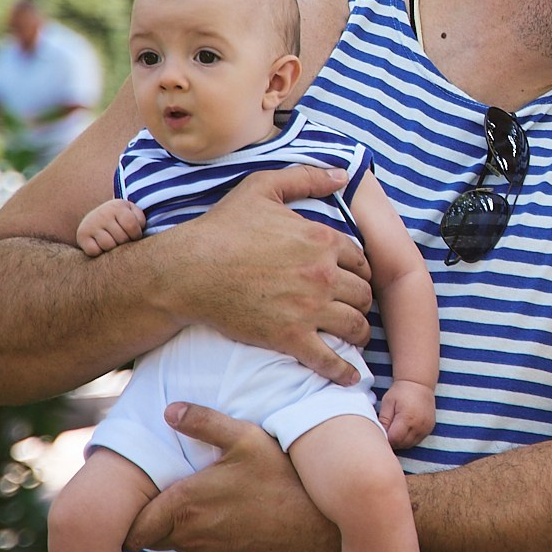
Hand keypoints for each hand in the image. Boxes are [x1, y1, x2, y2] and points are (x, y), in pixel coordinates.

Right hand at [76, 198, 144, 255]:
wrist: (97, 218)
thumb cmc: (121, 219)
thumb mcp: (133, 214)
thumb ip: (140, 220)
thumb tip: (138, 232)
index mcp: (117, 206)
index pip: (131, 226)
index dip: (136, 235)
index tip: (134, 236)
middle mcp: (102, 213)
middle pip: (121, 238)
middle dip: (125, 243)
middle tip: (122, 240)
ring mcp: (90, 224)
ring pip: (108, 245)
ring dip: (113, 249)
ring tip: (113, 243)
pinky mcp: (81, 235)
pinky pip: (93, 251)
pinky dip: (99, 253)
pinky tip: (101, 247)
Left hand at [124, 402, 338, 551]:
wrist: (316, 526)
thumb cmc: (280, 478)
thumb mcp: (245, 438)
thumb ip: (203, 422)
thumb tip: (168, 409)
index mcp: (184, 505)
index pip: (132, 529)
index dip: (129, 518)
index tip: (138, 500)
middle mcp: (190, 536)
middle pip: (151, 536)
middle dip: (154, 518)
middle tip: (168, 492)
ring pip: (176, 543)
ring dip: (180, 527)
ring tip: (200, 501)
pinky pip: (200, 551)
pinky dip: (203, 537)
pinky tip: (225, 516)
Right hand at [162, 165, 375, 385]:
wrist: (188, 270)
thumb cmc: (222, 227)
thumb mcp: (262, 188)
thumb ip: (306, 177)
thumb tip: (343, 174)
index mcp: (321, 239)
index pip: (360, 260)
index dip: (359, 271)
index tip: (353, 280)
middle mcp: (322, 274)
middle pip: (363, 294)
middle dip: (362, 302)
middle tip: (355, 309)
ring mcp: (308, 308)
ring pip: (355, 326)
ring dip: (359, 334)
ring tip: (354, 338)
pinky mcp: (290, 337)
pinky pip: (329, 360)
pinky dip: (344, 371)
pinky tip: (349, 377)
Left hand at [378, 381, 435, 448]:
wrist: (419, 384)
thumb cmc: (401, 392)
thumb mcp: (388, 403)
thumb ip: (383, 420)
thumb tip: (379, 435)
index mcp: (407, 418)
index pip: (394, 440)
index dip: (386, 439)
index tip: (381, 433)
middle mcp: (419, 425)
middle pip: (402, 444)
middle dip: (392, 441)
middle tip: (387, 431)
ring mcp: (426, 428)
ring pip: (410, 444)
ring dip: (401, 441)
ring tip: (395, 429)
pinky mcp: (429, 428)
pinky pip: (417, 440)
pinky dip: (409, 439)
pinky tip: (404, 429)